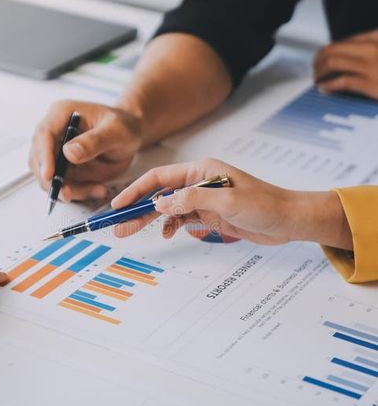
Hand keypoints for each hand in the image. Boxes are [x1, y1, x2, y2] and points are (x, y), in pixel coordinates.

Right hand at [29, 100, 142, 201]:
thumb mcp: (116, 131)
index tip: (49, 176)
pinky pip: (63, 186)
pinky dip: (78, 193)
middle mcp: (54, 132)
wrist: (130, 136)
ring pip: (49, 178)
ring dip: (68, 190)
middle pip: (39, 160)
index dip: (43, 157)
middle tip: (69, 195)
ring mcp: (56, 152)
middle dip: (52, 181)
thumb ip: (94, 141)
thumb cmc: (124, 126)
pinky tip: (98, 189)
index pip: (44, 135)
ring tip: (97, 189)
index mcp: (61, 114)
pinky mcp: (64, 169)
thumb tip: (68, 153)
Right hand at [112, 158, 352, 249]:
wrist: (288, 220)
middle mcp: (198, 182)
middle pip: (159, 194)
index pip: (160, 178)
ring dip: (149, 220)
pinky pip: (181, 219)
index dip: (136, 190)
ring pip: (167, 209)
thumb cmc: (264, 204)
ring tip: (128, 232)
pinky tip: (163, 235)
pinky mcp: (209, 215)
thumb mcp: (226, 202)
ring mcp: (203, 199)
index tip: (119, 205)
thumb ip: (191, 201)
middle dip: (137, 208)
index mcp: (201, 170)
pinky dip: (169, 226)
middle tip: (117, 225)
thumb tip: (160, 205)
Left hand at [314, 30, 377, 98]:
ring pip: (332, 62)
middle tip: (315, 71)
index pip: (342, 42)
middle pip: (332, 49)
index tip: (319, 61)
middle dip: (318, 61)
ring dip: (319, 72)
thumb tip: (336, 55)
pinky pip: (342, 81)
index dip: (325, 52)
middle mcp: (372, 47)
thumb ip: (365, 49)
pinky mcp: (370, 83)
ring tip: (317, 80)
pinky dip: (328, 85)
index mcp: (375, 37)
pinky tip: (324, 88)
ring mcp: (371, 64)